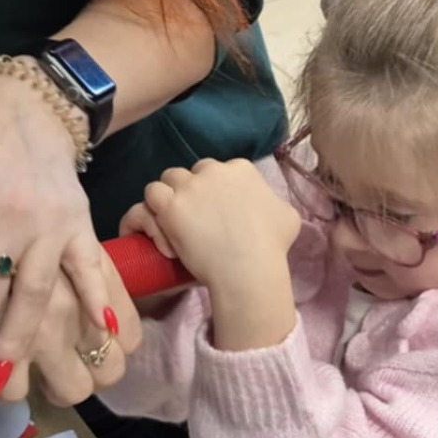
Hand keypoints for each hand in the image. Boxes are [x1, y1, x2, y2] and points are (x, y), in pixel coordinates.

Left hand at [138, 159, 299, 289]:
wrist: (248, 268)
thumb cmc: (272, 246)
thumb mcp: (287, 216)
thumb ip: (275, 203)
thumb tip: (270, 206)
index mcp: (242, 169)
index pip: (220, 170)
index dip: (216, 191)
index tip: (217, 211)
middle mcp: (214, 170)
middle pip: (194, 172)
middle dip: (193, 190)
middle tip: (196, 217)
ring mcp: (190, 186)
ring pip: (169, 179)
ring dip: (170, 196)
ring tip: (173, 219)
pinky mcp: (170, 206)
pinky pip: (150, 196)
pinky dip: (151, 211)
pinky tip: (157, 227)